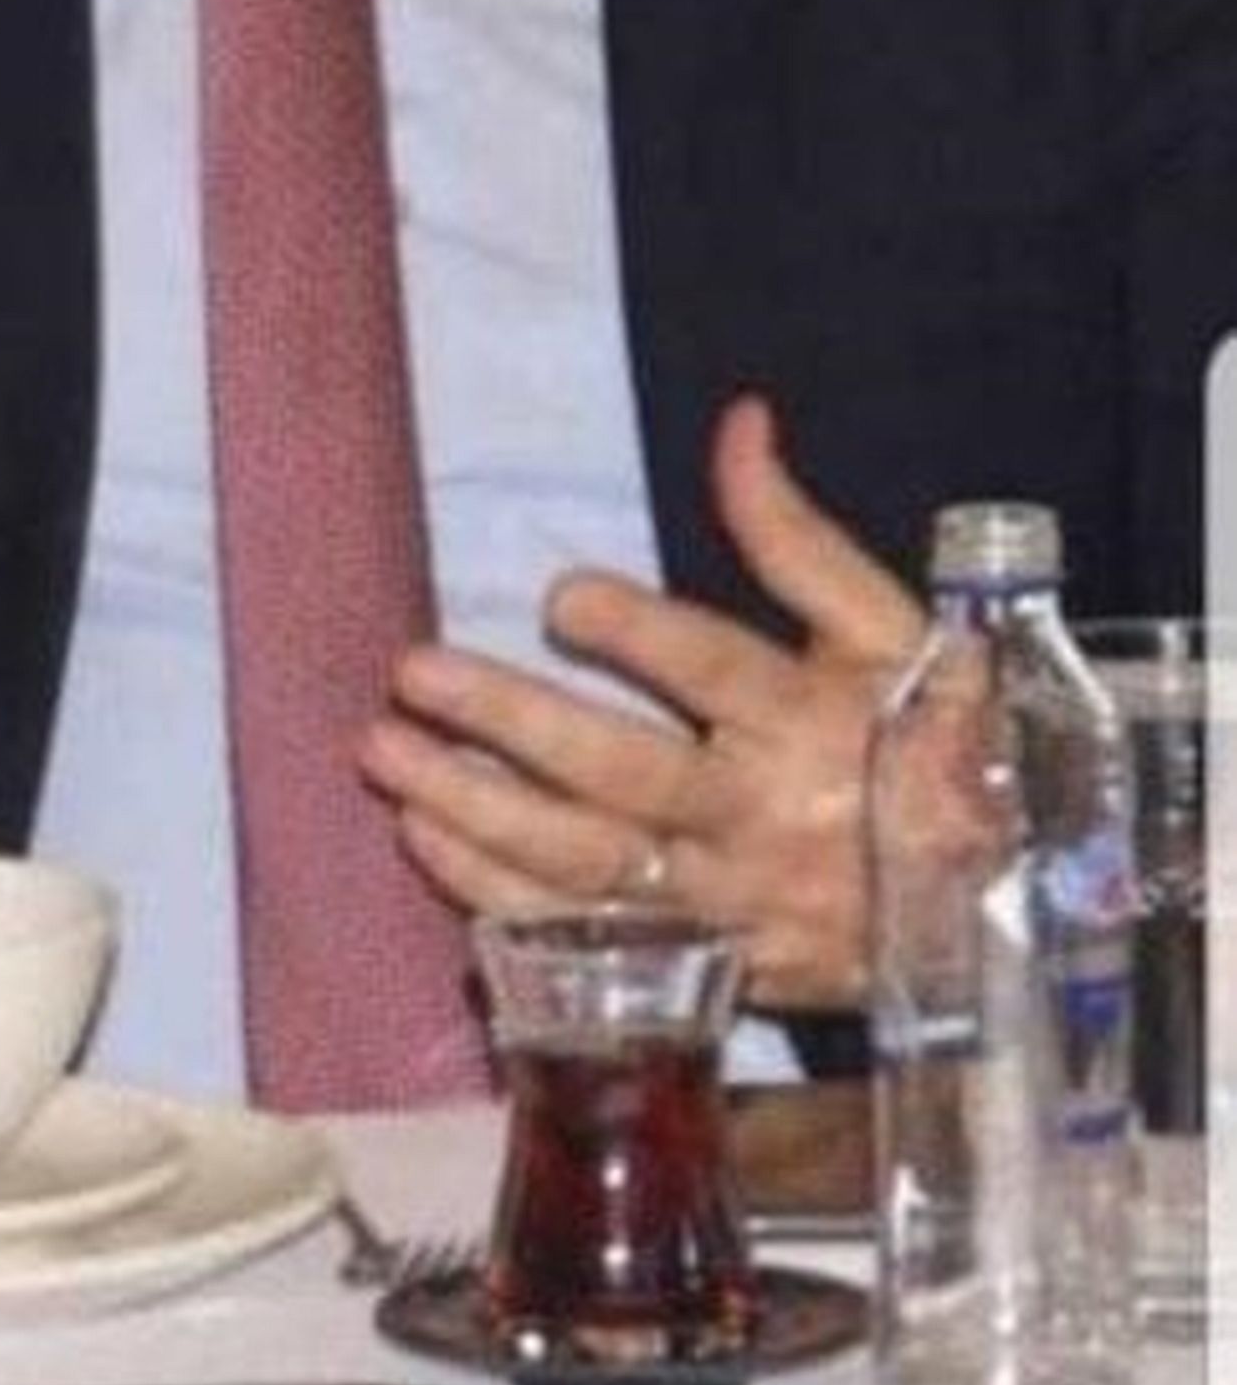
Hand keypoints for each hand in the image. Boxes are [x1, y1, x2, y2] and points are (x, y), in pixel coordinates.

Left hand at [356, 397, 923, 1010]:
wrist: (1001, 901)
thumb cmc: (929, 742)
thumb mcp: (885, 630)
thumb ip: (795, 535)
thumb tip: (738, 422)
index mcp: (810, 724)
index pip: (715, 675)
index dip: (637, 634)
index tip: (560, 596)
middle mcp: (758, 819)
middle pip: (621, 775)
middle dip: (509, 723)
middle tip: (411, 672)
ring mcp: (724, 902)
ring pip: (583, 864)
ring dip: (471, 809)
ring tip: (383, 752)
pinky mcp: (699, 962)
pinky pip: (582, 936)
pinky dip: (494, 893)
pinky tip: (421, 837)